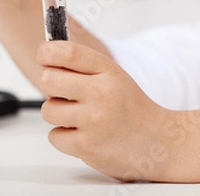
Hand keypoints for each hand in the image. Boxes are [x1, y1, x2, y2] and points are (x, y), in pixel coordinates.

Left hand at [35, 41, 175, 181]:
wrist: (157, 142)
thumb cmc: (130, 107)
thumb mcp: (114, 76)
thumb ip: (83, 65)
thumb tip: (45, 54)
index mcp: (109, 71)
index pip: (68, 52)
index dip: (47, 52)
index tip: (42, 55)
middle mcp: (102, 93)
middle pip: (48, 80)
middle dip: (51, 86)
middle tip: (66, 93)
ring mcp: (93, 121)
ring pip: (47, 110)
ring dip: (58, 114)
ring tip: (79, 117)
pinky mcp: (86, 146)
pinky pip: (54, 136)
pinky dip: (65, 137)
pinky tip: (83, 134)